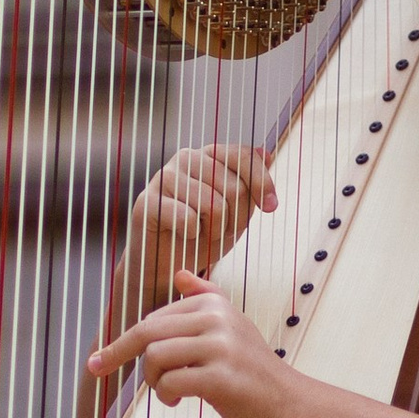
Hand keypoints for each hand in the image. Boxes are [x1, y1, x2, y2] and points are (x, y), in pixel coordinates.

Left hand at [86, 268, 294, 417]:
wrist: (290, 406)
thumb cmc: (253, 372)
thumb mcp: (233, 326)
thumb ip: (206, 298)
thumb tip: (179, 274)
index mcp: (214, 304)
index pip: (153, 318)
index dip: (124, 342)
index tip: (100, 360)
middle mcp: (218, 319)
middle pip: (147, 332)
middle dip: (120, 355)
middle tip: (104, 371)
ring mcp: (221, 347)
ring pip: (155, 357)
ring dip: (153, 381)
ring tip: (169, 393)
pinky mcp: (222, 377)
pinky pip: (171, 382)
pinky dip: (167, 395)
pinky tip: (179, 401)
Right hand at [107, 141, 276, 329]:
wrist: (168, 263)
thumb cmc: (203, 234)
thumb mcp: (236, 212)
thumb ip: (249, 185)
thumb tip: (267, 153)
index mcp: (209, 155)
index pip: (243, 156)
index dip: (262, 182)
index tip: (271, 208)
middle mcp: (186, 158)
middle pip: (233, 186)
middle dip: (236, 218)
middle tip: (222, 230)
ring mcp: (165, 177)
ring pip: (212, 204)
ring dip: (215, 230)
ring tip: (204, 234)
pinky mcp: (147, 201)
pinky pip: (187, 218)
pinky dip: (193, 235)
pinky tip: (185, 235)